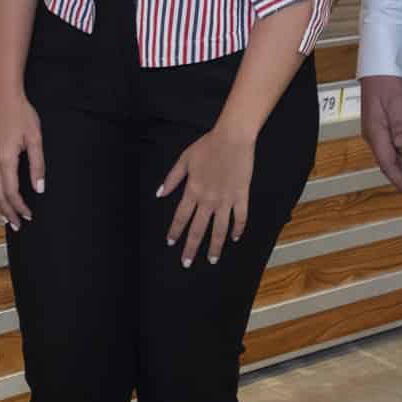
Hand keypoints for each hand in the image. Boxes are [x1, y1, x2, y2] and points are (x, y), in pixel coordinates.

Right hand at [0, 80, 43, 229]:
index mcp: (5, 158)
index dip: (19, 206)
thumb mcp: (35, 137)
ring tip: (7, 216)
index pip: (11, 191)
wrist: (2, 92)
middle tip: (17, 225)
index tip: (29, 216)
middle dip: (7, 211)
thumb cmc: (21, 112)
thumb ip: (37, 164)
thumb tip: (39, 188)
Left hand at [159, 128, 255, 267]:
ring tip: (212, 259)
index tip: (171, 243)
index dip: (175, 231)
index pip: (181, 217)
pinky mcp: (241, 196)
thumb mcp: (184, 159)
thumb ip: (172, 179)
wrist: (232, 138)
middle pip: (198, 229)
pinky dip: (237, 229)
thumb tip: (160, 194)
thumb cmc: (207, 146)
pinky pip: (240, 218)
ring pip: (219, 229)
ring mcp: (226, 200)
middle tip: (187, 263)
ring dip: (215, 246)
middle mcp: (208, 199)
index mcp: (193, 190)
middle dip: (191, 248)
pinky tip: (234, 238)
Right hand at [360, 75, 401, 192]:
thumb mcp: (396, 103)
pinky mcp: (384, 124)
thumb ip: (400, 127)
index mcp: (375, 134)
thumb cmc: (387, 82)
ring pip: (392, 155)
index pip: (388, 164)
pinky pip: (394, 145)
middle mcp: (374, 136)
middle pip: (389, 163)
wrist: (380, 63)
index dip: (399, 181)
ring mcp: (378, 130)